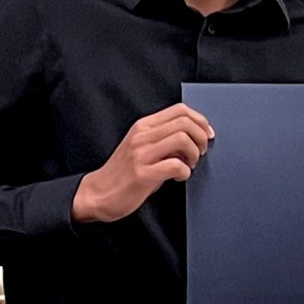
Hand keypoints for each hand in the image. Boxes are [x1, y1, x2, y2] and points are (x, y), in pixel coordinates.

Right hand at [72, 103, 213, 223]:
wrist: (97, 194)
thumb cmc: (123, 173)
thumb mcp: (141, 148)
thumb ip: (163, 140)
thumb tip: (192, 140)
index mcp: (143, 126)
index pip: (180, 110)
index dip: (200, 120)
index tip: (207, 134)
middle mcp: (142, 136)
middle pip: (185, 122)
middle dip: (201, 137)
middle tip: (200, 153)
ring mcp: (141, 154)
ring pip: (182, 139)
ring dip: (194, 154)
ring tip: (189, 165)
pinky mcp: (142, 174)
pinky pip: (176, 165)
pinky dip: (185, 172)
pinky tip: (178, 177)